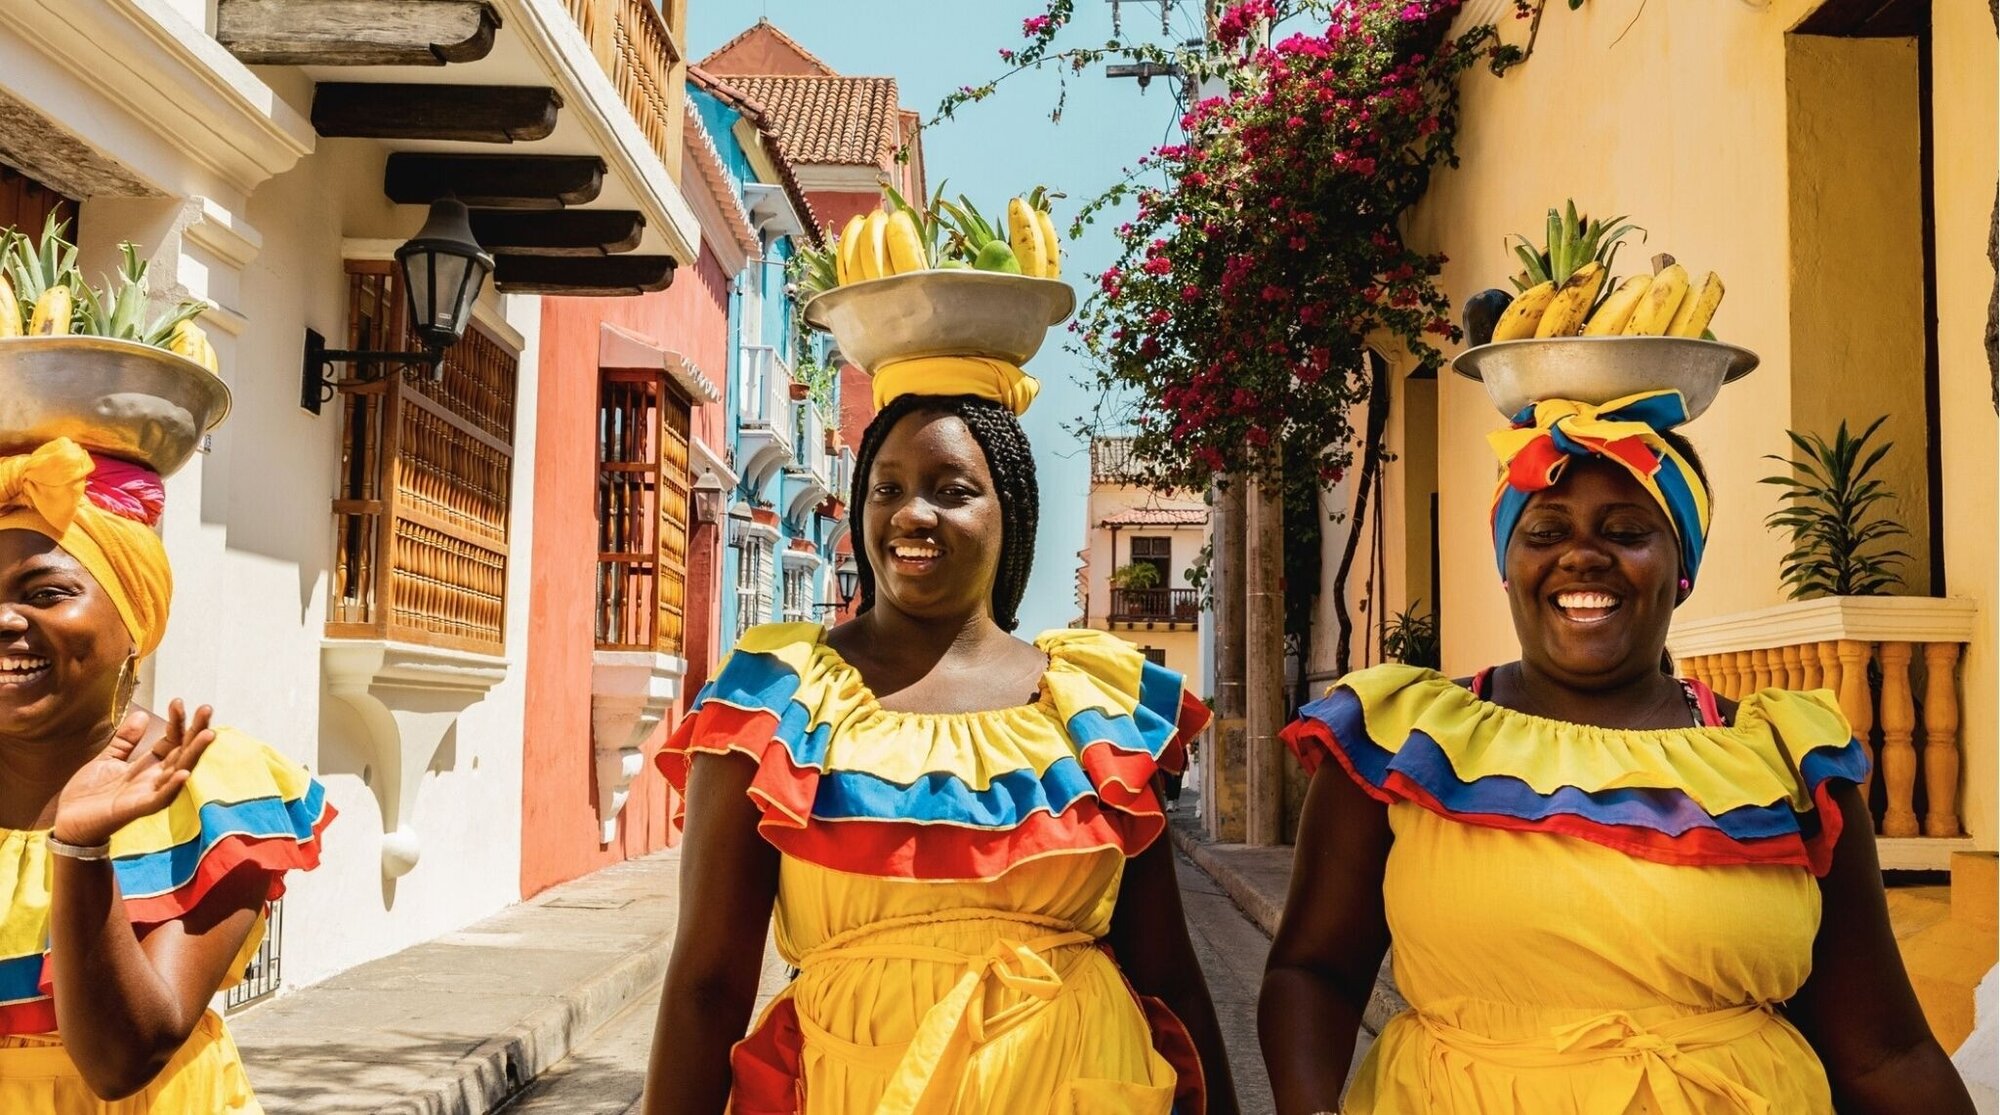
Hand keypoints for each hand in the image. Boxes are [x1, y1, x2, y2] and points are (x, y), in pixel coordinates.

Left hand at [53, 699, 213, 847]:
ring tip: (208, 734)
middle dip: (196, 731)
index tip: (178, 702)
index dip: (176, 722)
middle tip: (207, 709)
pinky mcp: (137, 808)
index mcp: (148, 766)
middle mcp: (154, 778)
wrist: (68, 823)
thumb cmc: (88, 795)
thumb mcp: (106, 759)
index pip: (171, 740)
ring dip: (194, 753)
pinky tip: (184, 773)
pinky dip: (173, 787)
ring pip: (178, 771)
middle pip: (182, 752)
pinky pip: (160, 798)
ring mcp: (148, 793)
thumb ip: (126, 740)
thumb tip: (142, 714)